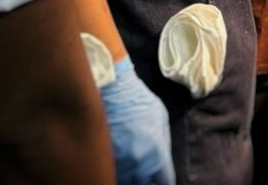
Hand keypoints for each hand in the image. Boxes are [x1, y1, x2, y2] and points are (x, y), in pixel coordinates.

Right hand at [101, 56, 174, 184]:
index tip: (162, 179)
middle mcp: (138, 163)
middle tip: (145, 173)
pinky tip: (118, 162)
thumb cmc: (139, 101)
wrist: (112, 90)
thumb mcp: (161, 117)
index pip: (165, 180)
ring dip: (129, 177)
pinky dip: (116, 171)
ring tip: (132, 165)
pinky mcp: (102, 159)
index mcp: (156, 152)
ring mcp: (119, 163)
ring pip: (125, 182)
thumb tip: (163, 159)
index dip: (164, 181)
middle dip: (145, 180)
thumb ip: (164, 141)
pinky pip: (111, 172)